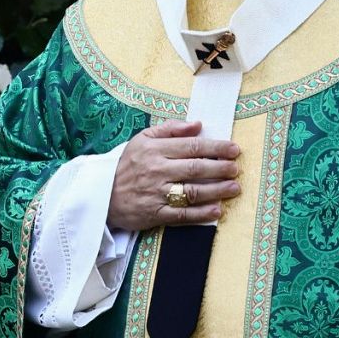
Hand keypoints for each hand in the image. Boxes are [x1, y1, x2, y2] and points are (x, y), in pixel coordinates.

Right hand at [108, 120, 241, 230]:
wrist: (102, 195)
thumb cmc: (127, 164)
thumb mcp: (143, 139)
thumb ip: (170, 129)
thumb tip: (197, 124)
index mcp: (154, 150)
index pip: (191, 147)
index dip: (215, 148)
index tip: (234, 149)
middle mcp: (156, 171)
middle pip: (195, 168)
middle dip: (220, 168)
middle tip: (236, 168)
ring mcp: (156, 194)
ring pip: (191, 192)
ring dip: (216, 190)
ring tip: (234, 188)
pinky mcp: (154, 214)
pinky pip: (181, 215)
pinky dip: (201, 214)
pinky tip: (217, 210)